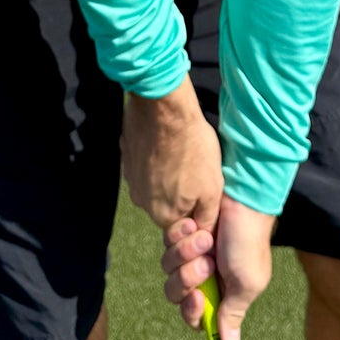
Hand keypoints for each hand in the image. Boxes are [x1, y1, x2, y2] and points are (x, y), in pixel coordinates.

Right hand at [121, 75, 223, 235]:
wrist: (163, 108)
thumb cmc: (193, 148)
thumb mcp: (213, 188)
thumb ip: (207, 216)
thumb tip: (205, 231)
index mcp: (163, 215)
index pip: (181, 224)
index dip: (195, 207)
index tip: (203, 186)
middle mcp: (141, 202)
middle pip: (166, 204)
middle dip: (181, 190)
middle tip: (195, 168)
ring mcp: (131, 178)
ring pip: (154, 183)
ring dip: (167, 173)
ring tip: (182, 152)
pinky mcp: (126, 155)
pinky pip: (144, 163)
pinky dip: (155, 156)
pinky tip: (167, 141)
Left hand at [161, 194, 274, 339]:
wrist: (243, 198)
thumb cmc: (249, 241)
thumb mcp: (247, 282)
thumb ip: (232, 313)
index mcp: (220, 293)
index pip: (195, 318)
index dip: (192, 313)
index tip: (198, 299)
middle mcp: (202, 276)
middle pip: (176, 294)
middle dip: (187, 279)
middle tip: (206, 263)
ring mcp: (190, 253)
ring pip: (169, 268)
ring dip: (186, 253)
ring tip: (206, 238)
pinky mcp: (181, 233)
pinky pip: (166, 242)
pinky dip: (179, 234)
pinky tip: (195, 225)